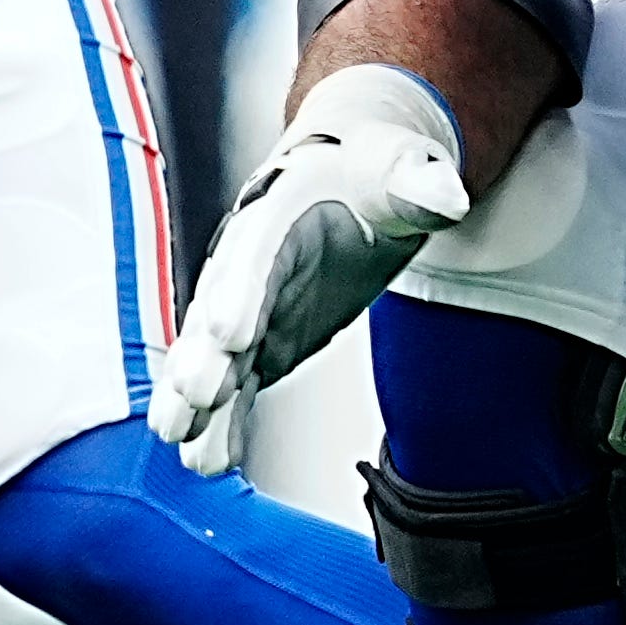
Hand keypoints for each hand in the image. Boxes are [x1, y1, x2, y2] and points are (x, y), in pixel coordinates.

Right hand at [148, 63, 468, 475]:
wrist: (357, 177)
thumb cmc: (371, 168)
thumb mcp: (399, 165)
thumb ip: (418, 181)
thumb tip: (445, 195)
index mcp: (276, 210)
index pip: (252, 251)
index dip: (238, 291)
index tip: (228, 332)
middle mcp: (248, 263)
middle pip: (217, 311)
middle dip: (202, 355)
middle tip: (196, 393)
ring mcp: (249, 307)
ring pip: (213, 358)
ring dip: (196, 399)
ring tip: (180, 438)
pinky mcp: (260, 342)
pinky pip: (237, 386)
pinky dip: (222, 421)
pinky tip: (210, 459)